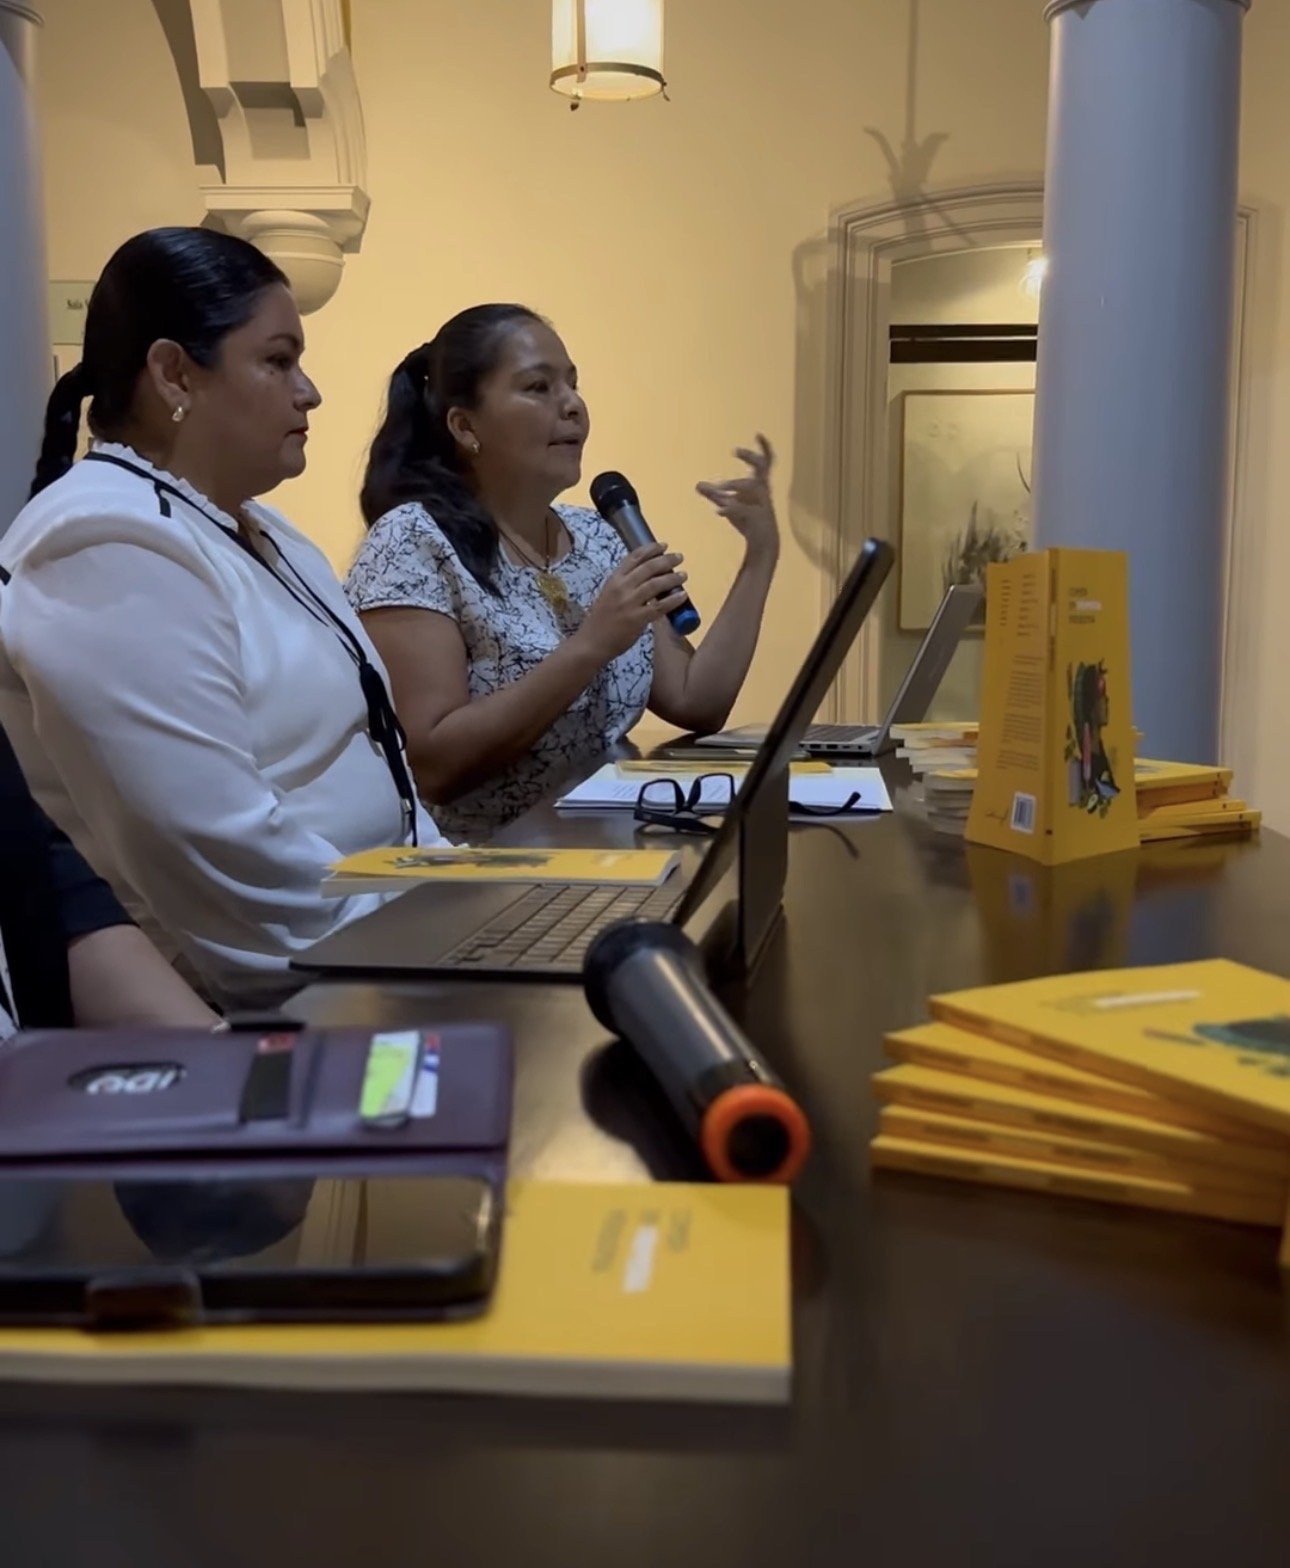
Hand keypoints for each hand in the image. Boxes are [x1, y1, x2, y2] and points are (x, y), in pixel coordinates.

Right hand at [577, 543, 688, 660]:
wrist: (592, 642)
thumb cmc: (600, 620)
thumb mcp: (609, 594)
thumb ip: (625, 585)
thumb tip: (648, 578)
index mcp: (614, 579)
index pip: (634, 557)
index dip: (651, 549)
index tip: (664, 546)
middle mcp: (622, 587)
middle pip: (648, 567)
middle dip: (666, 560)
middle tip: (679, 557)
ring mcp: (630, 603)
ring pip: (656, 584)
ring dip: (673, 578)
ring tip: (683, 575)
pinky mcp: (637, 618)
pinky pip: (660, 606)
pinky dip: (673, 599)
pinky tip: (683, 595)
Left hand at [695, 434, 778, 560]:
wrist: (763, 544)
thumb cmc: (749, 520)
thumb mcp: (730, 504)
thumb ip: (715, 494)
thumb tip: (698, 484)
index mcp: (759, 484)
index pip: (765, 462)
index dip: (763, 447)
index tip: (758, 433)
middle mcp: (763, 491)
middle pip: (762, 468)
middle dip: (750, 457)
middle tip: (735, 451)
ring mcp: (763, 504)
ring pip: (753, 487)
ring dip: (735, 484)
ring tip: (719, 488)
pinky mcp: (758, 519)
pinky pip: (746, 510)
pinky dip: (731, 509)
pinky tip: (718, 511)